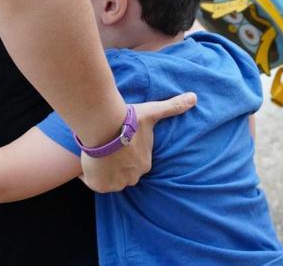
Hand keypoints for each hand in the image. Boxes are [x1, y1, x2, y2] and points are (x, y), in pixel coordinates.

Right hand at [79, 92, 196, 192]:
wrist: (105, 126)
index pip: (135, 162)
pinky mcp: (98, 185)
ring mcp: (115, 183)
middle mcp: (132, 178)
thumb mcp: (153, 112)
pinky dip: (87, 173)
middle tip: (107, 147)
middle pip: (122, 172)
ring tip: (97, 153)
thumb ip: (174, 107)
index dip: (125, 153)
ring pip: (107, 178)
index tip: (118, 143)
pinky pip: (91, 181)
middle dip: (115, 163)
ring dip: (102, 169)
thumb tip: (194, 97)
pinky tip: (88, 159)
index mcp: (145, 164)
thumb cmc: (129, 120)